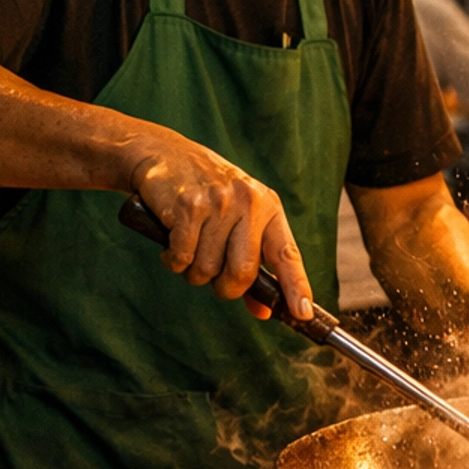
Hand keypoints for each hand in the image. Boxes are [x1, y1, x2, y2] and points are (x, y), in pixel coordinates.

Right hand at [122, 125, 313, 318]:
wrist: (165, 155)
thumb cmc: (208, 196)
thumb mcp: (238, 221)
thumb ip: (253, 266)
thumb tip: (265, 311)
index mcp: (268, 207)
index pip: (287, 254)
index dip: (296, 287)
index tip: (303, 313)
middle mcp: (248, 202)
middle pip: (242, 272)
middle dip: (226, 288)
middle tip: (214, 280)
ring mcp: (218, 203)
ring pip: (207, 270)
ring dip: (194, 273)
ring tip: (190, 248)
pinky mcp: (188, 206)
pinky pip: (181, 258)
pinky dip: (173, 260)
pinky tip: (173, 243)